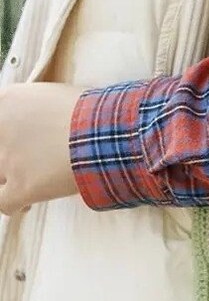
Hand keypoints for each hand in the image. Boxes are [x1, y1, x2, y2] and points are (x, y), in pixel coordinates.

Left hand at [0, 83, 85, 215]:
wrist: (106, 133)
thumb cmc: (94, 110)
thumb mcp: (60, 95)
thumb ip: (41, 105)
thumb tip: (48, 117)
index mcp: (8, 101)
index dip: (8, 135)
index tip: (18, 139)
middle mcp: (0, 130)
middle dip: (10, 158)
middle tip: (28, 162)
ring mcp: (8, 160)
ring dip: (13, 180)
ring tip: (31, 184)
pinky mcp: (22, 187)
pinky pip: (3, 203)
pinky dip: (14, 205)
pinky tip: (26, 205)